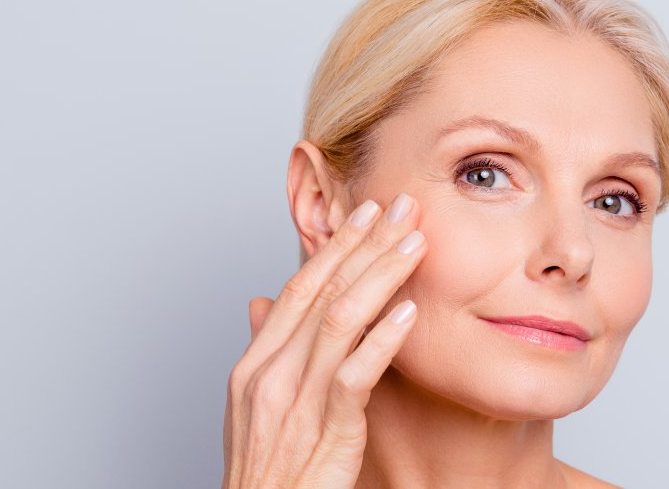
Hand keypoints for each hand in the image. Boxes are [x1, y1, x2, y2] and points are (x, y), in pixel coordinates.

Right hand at [222, 193, 427, 487]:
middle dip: (365, 243)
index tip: (366, 213)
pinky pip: (355, 374)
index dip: (335, 246)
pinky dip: (383, 339)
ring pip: (340, 319)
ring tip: (415, 244)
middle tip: (401, 207)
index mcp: (256, 364)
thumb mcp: (253, 407)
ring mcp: (294, 399)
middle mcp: (271, 373)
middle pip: (321, 291)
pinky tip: (409, 313)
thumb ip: (267, 351)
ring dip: (381, 276)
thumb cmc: (266, 471)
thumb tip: (263, 303)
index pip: (299, 288)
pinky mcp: (324, 429)